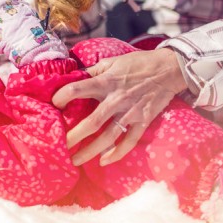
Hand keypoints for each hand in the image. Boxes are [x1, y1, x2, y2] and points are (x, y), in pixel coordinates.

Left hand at [51, 47, 187, 165]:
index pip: (78, 89)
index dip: (63, 96)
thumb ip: (92, 71)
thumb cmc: (136, 63)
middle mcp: (117, 99)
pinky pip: (129, 141)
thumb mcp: (111, 61)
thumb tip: (71, 75)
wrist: (168, 69)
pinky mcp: (144, 121)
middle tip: (59, 146)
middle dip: (74, 136)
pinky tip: (103, 161)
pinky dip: (117, 153)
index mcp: (106, 82)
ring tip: (75, 160)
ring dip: (90, 151)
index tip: (53, 103)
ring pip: (108, 137)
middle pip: (92, 122)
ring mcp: (131, 113)